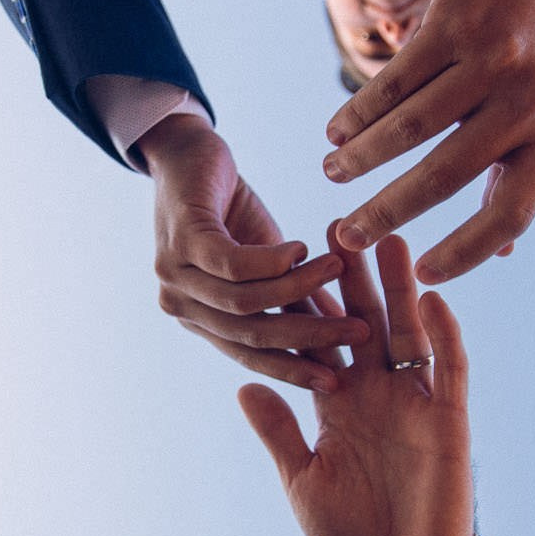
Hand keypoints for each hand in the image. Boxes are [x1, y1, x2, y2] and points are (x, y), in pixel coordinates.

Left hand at [140, 111, 368, 390]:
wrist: (186, 153)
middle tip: (359, 333)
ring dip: (299, 289)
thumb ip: (298, 296)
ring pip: (246, 302)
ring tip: (338, 271)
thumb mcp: (271, 259)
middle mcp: (182, 305)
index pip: (251, 357)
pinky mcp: (182, 239)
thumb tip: (343, 328)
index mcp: (201, 320)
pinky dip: (273, 261)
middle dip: (309, 337)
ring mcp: (175, 274)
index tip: (338, 381)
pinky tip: (302, 248)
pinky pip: (233, 264)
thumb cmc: (229, 210)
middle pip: (251, 336)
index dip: (294, 370)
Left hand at [238, 227, 473, 535]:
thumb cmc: (351, 534)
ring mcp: (415, 401)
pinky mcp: (448, 418)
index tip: (292, 257)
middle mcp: (377, 393)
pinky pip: (447, 368)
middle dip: (355, 278)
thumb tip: (244, 385)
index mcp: (339, 405)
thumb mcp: (303, 480)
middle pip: (366, 321)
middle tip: (343, 224)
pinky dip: (442, 335)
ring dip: (400, 289)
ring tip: (389, 240)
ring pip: (407, 332)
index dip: (310, 303)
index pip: (323, 342)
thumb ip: (279, 432)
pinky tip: (432, 298)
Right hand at [322, 0, 534, 284]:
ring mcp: (492, 60)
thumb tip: (502, 249)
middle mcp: (529, 101)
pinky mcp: (456, 23)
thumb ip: (520, 170)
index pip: (512, 213)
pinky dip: (359, 110)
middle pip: (445, 176)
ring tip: (331, 171)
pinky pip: (394, 81)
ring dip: (361, 157)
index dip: (467, 252)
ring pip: (410, 128)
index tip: (422, 274)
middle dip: (385, 212)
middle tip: (345, 235)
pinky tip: (337, 129)